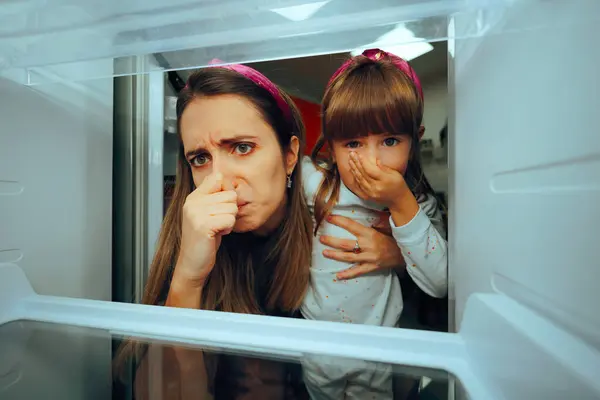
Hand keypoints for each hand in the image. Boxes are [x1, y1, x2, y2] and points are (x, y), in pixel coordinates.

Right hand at [175, 172, 237, 286]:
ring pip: (232, 207)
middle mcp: (193, 202)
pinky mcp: (203, 225)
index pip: (218, 178)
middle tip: (217, 223)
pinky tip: (216, 235)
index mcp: (193, 197)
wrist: (192, 263)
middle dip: (229, 211)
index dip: (227, 194)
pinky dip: (228, 229)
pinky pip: (230, 219)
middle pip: (230, 195)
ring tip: (216, 229)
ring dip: (229, 221)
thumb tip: (227, 180)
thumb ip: (216, 197)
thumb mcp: (208, 213)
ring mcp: (196, 213)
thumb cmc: (204, 239)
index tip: (220, 208)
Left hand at [320, 214, 405, 279]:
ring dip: (335, 255)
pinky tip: (338, 276)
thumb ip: (375, 221)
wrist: (405, 253)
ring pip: (348, 257)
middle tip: (321, 238)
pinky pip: (357, 271)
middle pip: (345, 244)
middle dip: (332, 241)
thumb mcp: (385, 226)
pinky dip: (347, 274)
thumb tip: (365, 215)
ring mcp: (369, 258)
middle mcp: (367, 245)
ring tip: (324, 253)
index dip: (339, 221)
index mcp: (370, 233)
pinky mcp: (371, 267)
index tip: (328, 218)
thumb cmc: (393, 238)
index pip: (351, 226)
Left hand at [349, 152, 418, 225]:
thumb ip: (383, 167)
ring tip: (350, 161)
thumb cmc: (399, 185)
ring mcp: (371, 193)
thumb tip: (375, 160)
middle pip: (363, 174)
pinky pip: (359, 186)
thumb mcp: (395, 174)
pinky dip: (356, 178)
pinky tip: (352, 171)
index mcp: (384, 180)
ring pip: (360, 179)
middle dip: (356, 163)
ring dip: (354, 169)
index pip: (370, 170)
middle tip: (351, 154)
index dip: (363, 162)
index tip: (359, 155)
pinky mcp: (368, 196)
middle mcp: (376, 187)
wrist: (399, 200)